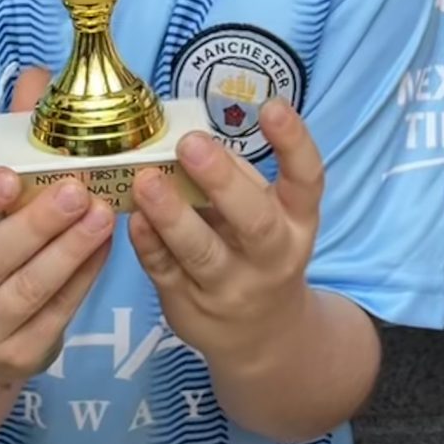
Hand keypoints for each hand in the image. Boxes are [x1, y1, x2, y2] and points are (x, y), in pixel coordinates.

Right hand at [0, 67, 112, 388]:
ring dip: (69, 252)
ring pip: (27, 291)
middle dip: (36, 225)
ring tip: (104, 215)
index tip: (10, 177)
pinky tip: (108, 246)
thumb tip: (36, 76)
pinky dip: (85, 278)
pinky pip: (57, 314)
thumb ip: (10, 141)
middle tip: (78, 189)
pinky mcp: (18, 358)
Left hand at [128, 101, 320, 369]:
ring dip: (173, 216)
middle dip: (223, 182)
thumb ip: (238, 180)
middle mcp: (272, 256)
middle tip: (191, 144)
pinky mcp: (190, 306)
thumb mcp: (269, 215)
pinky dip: (149, 245)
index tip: (273, 106)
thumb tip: (187, 133)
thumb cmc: (259, 251)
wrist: (262, 337)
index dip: (294, 143)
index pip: (307, 180)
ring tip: (147, 180)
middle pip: (255, 222)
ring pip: (203, 253)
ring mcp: (230, 286)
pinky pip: (165, 273)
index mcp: (297, 221)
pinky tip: (135, 219)